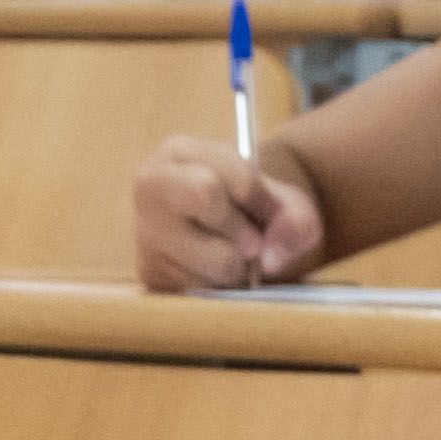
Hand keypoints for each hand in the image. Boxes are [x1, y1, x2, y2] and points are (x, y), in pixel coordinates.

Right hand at [132, 136, 322, 290]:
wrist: (230, 239)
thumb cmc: (256, 212)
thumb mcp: (287, 204)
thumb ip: (296, 221)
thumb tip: (269, 259)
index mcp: (180, 152)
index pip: (233, 172)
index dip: (262, 199)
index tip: (269, 211)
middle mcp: (152, 184)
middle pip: (206, 194)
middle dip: (244, 226)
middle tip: (251, 241)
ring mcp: (144, 229)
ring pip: (214, 255)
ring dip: (239, 265)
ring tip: (230, 253)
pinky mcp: (151, 272)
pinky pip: (203, 287)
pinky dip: (222, 286)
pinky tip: (213, 271)